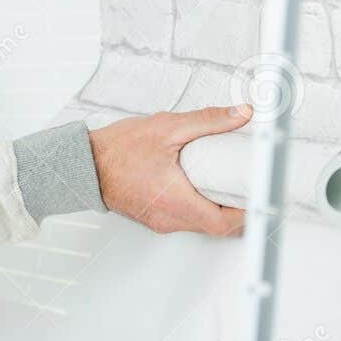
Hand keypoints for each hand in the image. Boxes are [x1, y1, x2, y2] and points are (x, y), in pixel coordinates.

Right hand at [91, 104, 251, 236]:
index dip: (247, 212)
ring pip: (199, 221)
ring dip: (213, 204)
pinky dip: (195, 203)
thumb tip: (239, 115)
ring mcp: (160, 220)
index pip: (224, 223)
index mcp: (176, 201)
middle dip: (233, 205)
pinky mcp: (153, 216)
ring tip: (218, 179)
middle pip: (215, 224)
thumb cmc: (117, 150)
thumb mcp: (168, 127)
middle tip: (240, 182)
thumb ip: (208, 120)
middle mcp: (169, 218)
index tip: (256, 194)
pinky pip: (183, 216)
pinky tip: (194, 182)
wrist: (84, 163)